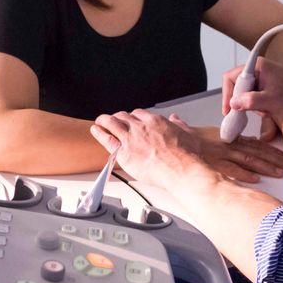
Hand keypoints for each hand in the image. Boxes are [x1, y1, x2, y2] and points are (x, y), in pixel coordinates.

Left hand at [90, 110, 207, 185]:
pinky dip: (99, 133)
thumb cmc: (185, 156)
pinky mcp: (123, 152)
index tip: (131, 119)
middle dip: (118, 117)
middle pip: (123, 116)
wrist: (180, 169)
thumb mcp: (187, 134)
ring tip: (100, 121)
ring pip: (112, 123)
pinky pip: (107, 139)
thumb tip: (176, 119)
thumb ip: (179, 125)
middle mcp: (140, 127)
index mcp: (155, 122)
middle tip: (114, 120)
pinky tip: (96, 130)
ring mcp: (130, 139)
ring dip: (104, 120)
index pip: (138, 114)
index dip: (133, 117)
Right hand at [191, 124, 282, 181]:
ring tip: (282, 172)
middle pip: (258, 152)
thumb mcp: (194, 131)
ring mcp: (224, 155)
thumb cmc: (183, 139)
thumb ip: (206, 130)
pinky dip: (245, 174)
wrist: (173, 144)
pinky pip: (233, 170)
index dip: (271, 149)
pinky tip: (257, 178)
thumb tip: (193, 125)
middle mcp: (230, 146)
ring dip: (267, 166)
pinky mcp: (216, 164)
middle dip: (276, 158)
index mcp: (229, 138)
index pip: (255, 143)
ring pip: (250, 160)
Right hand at [221, 57, 282, 116]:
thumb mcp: (270, 101)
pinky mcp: (268, 83)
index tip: (229, 110)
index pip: (231, 78)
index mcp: (256, 67)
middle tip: (246, 114)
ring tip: (265, 110)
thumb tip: (233, 104)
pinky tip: (270, 108)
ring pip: (246, 92)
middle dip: (242, 101)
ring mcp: (263, 75)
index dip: (227, 95)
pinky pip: (255, 94)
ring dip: (252, 104)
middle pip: (238, 86)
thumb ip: (249, 102)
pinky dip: (259, 104)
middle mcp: (257, 68)